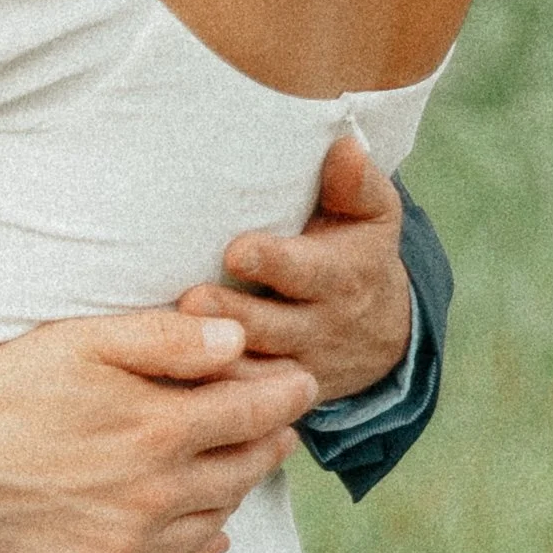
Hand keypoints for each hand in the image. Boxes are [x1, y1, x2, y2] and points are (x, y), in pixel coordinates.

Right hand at [0, 309, 318, 552]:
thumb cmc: (11, 386)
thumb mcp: (85, 341)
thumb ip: (167, 340)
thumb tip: (240, 341)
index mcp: (161, 428)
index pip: (253, 410)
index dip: (286, 393)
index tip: (303, 381)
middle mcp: (160, 494)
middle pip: (244, 466)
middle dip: (270, 437)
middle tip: (280, 420)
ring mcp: (136, 543)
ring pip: (218, 514)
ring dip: (239, 485)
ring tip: (242, 461)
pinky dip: (205, 548)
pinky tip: (212, 531)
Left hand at [177, 132, 413, 407]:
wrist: (382, 334)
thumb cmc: (357, 251)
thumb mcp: (373, 217)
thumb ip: (357, 184)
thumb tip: (346, 145)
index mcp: (339, 277)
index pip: (305, 271)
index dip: (273, 262)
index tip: (237, 251)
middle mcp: (319, 325)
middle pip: (272, 327)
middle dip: (231, 315)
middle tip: (190, 300)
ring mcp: (297, 367)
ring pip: (256, 374)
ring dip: (215, 363)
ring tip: (174, 345)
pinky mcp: (276, 396)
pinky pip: (246, 407)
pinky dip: (214, 400)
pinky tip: (170, 383)